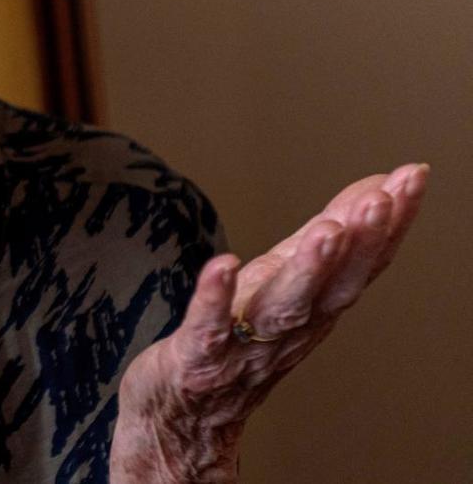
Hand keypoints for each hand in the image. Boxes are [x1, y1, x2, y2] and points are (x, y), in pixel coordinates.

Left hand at [109, 163, 428, 483]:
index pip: (360, 266)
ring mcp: (244, 346)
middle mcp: (288, 329)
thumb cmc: (236, 341)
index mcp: (313, 309)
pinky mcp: (198, 357)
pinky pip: (209, 326)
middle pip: (332, 288)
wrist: (184, 417)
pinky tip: (223, 264)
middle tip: (381, 201)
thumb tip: (375, 187)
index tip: (412, 180)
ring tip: (327, 232)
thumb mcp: (285, 280)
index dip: (389, 225)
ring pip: (283, 309)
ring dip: (307, 271)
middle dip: (360, 244)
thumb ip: (328, 236)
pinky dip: (217, 297)